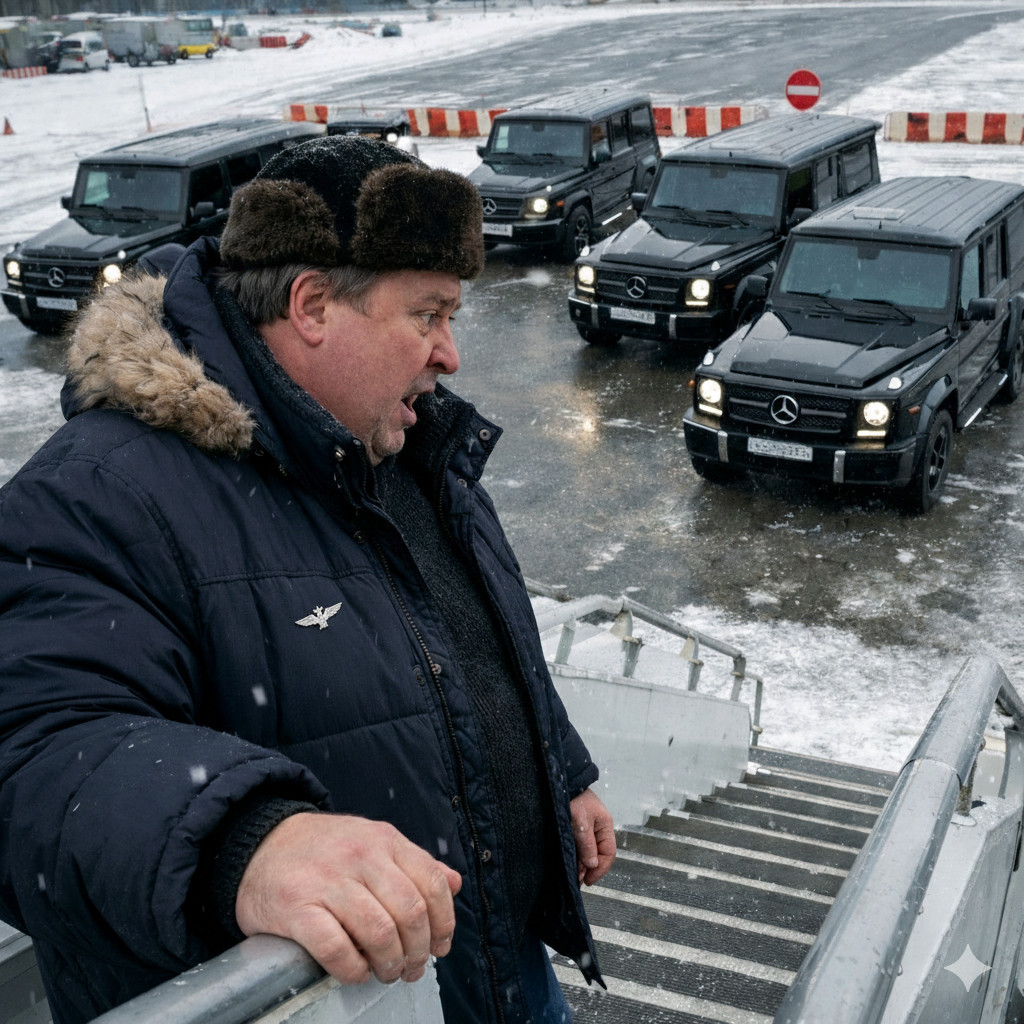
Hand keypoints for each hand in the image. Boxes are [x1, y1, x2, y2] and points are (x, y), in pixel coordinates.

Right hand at [235, 813, 461, 985]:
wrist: (260, 842)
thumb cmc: (323, 850)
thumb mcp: (372, 842)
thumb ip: (413, 863)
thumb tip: (455, 883)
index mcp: (384, 839)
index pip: (432, 882)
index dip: (444, 921)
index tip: (440, 945)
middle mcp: (360, 855)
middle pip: (411, 912)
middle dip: (419, 950)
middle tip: (412, 968)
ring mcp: (327, 880)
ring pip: (380, 933)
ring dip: (389, 964)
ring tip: (385, 972)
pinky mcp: (296, 907)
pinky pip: (337, 949)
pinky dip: (352, 970)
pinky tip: (354, 972)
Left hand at [569, 789, 615, 885]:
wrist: (561, 782)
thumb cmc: (573, 798)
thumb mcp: (580, 821)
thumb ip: (587, 843)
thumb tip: (592, 865)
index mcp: (605, 825)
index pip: (608, 853)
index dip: (600, 869)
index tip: (588, 880)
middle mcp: (599, 828)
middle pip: (599, 854)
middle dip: (590, 869)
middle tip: (578, 881)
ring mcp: (588, 829)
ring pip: (589, 852)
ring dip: (582, 864)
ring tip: (573, 876)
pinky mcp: (577, 828)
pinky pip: (581, 846)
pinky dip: (577, 856)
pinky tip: (571, 864)